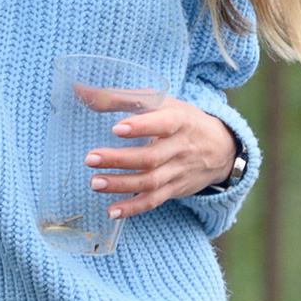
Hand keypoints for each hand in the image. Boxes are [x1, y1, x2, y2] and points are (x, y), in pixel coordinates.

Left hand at [85, 98, 239, 216]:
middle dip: (119, 159)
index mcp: (180, 121)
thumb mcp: (160, 103)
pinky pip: (153, 201)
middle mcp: (181, 148)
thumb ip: (121, 98)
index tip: (116, 128)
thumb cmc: (182, 120)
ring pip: (151, 181)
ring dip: (121, 185)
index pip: (163, 124)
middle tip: (90, 158)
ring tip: (94, 183)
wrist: (221, 148)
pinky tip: (111, 211)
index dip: (141, 126)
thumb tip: (79, 89)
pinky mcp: (174, 189)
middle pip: (151, 157)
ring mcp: (178, 171)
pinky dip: (132, 208)